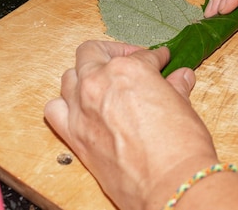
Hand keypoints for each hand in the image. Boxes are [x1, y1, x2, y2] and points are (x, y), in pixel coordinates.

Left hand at [44, 41, 218, 209]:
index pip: (141, 56)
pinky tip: (81, 107)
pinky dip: (64, 104)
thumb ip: (175, 88)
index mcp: (128, 69)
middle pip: (92, 53)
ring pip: (69, 77)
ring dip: (85, 75)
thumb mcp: (182, 107)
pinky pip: (54, 109)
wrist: (170, 185)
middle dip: (112, 52)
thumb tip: (180, 77)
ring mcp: (81, 108)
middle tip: (130, 59)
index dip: (154, 57)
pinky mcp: (73, 135)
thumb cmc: (180, 146)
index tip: (160, 60)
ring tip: (103, 81)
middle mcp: (98, 82)